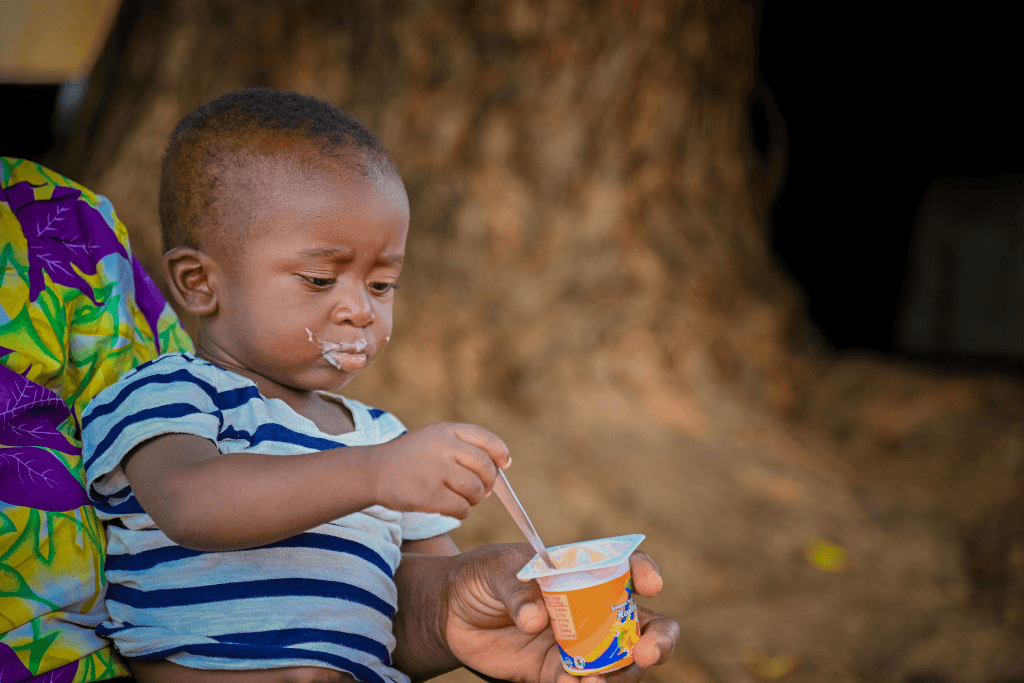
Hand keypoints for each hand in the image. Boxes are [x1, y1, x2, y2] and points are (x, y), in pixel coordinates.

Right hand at [371, 423, 509, 517]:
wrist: (374, 471)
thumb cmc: (411, 459)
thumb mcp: (435, 439)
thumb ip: (464, 448)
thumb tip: (501, 468)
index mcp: (447, 431)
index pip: (486, 439)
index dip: (500, 453)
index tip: (505, 464)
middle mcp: (444, 447)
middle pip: (485, 467)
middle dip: (488, 483)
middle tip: (481, 491)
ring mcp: (436, 470)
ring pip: (475, 490)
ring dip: (474, 499)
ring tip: (462, 499)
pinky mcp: (429, 494)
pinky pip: (461, 508)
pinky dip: (462, 512)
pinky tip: (452, 509)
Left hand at [442, 544, 678, 682]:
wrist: (451, 612)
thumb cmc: (482, 575)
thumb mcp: (496, 569)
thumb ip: (518, 589)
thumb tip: (536, 619)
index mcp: (586, 572)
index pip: (630, 569)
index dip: (647, 574)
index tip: (649, 585)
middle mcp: (594, 609)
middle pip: (645, 625)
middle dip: (658, 641)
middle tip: (646, 652)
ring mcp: (581, 644)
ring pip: (622, 663)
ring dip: (621, 675)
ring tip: (595, 680)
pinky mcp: (558, 672)